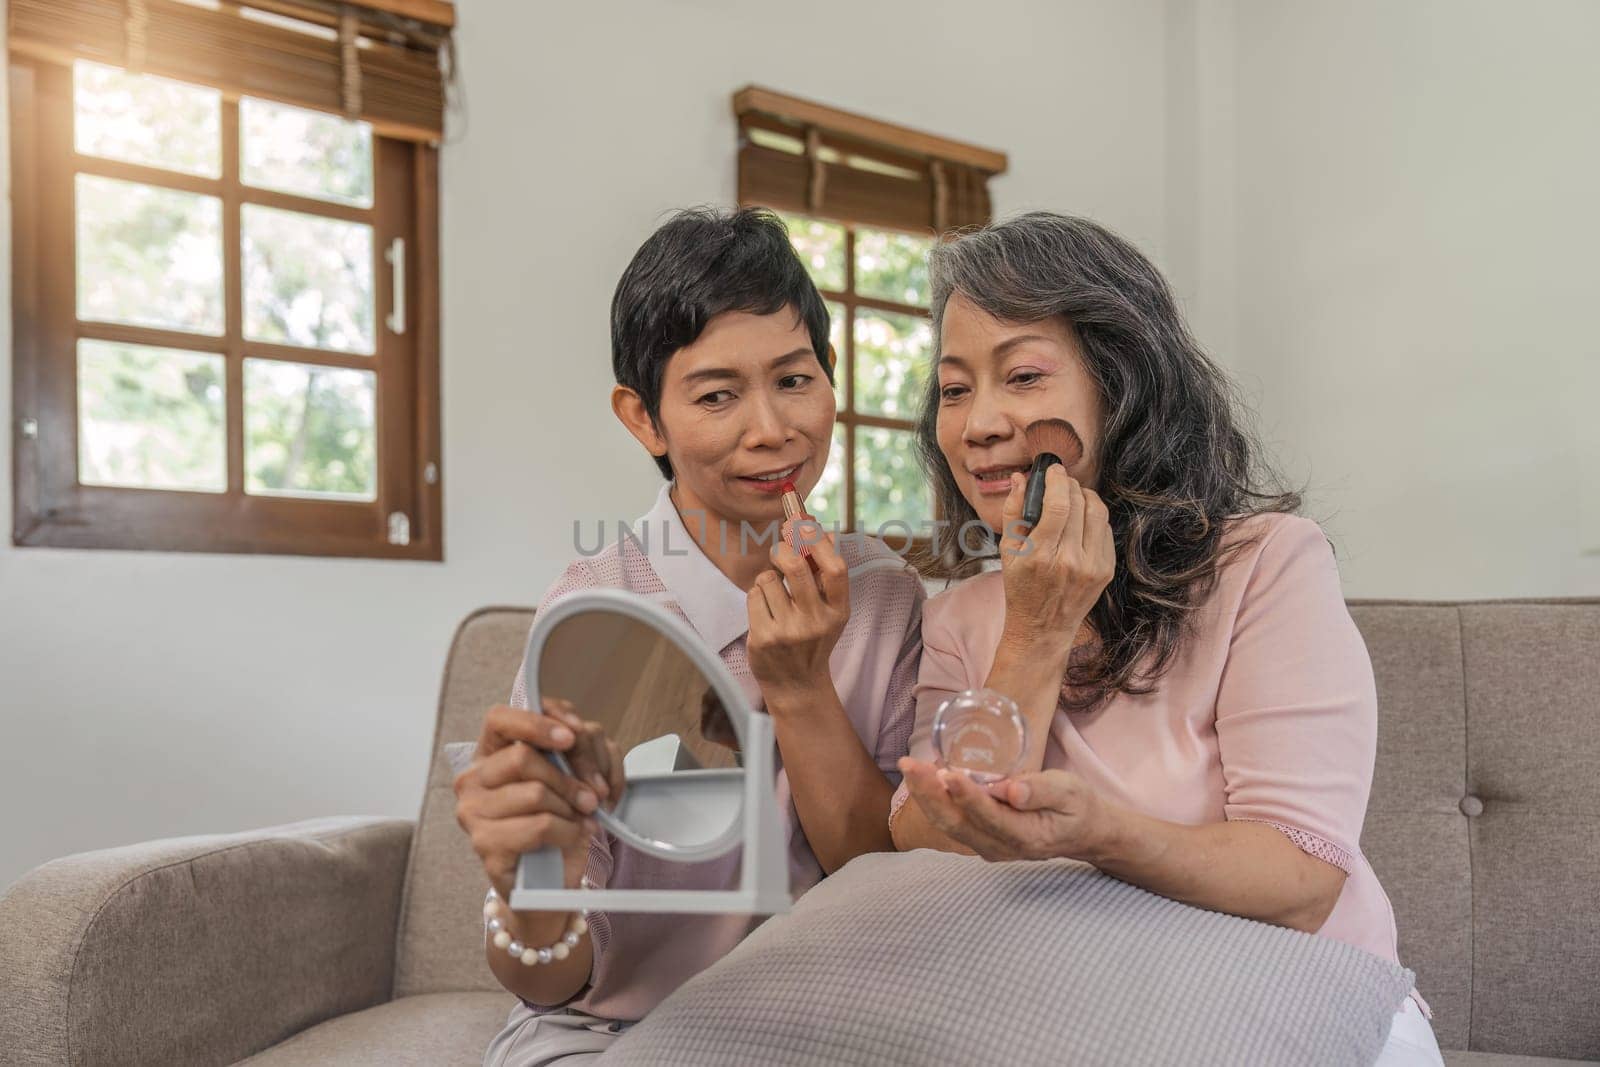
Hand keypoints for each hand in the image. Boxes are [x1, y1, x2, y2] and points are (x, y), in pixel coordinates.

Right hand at [454, 700, 622, 901]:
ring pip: (535, 793)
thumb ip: (576, 745)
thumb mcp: (573, 772)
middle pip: (523, 757)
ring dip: (571, 807)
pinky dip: (568, 830)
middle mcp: (472, 780)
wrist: (549, 880)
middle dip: (570, 776)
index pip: (499, 719)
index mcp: (489, 754)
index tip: (572, 735)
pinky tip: (574, 834)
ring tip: (583, 818)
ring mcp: (473, 814)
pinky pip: (539, 826)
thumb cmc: (559, 819)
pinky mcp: (486, 845)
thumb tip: (579, 735)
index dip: (537, 722)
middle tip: (594, 795)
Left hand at [746, 525, 849, 701]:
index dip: (818, 540)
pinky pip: (754, 595)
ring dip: (769, 581)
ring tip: (777, 600)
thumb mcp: (829, 610)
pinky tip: (766, 614)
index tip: (802, 522)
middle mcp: (816, 622)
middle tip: (781, 549)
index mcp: (838, 611)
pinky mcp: (764, 638)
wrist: (797, 684)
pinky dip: (757, 598)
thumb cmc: (813, 638)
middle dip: (783, 549)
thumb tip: (821, 530)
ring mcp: (789, 632)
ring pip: (768, 579)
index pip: (835, 569)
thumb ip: (825, 574)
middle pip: (795, 566)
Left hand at [897, 757, 1115, 862]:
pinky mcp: (980, 838)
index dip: (967, 797)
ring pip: (948, 824)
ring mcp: (988, 846)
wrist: (1083, 832)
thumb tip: (1011, 790)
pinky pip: (951, 821)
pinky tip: (923, 776)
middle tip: (910, 765)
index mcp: (1026, 837)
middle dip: (929, 794)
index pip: (989, 818)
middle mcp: (1001, 848)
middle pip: (956, 824)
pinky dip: (934, 799)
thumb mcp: (1070, 792)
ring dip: (925, 796)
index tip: (947, 774)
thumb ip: (1042, 791)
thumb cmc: (1077, 806)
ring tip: (909, 766)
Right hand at [996, 465, 1113, 657]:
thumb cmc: (1021, 588)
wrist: (1043, 628)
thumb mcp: (1008, 551)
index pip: (1057, 505)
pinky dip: (1094, 517)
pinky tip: (1081, 520)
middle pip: (1080, 504)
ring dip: (1086, 496)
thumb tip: (1021, 478)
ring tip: (1073, 495)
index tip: (1053, 470)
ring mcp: (1093, 566)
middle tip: (1060, 481)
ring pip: (1098, 513)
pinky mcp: (1106, 570)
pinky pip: (1105, 530)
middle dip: (1070, 485)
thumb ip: (1013, 511)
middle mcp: (1071, 561)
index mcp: (1041, 555)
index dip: (1058, 480)